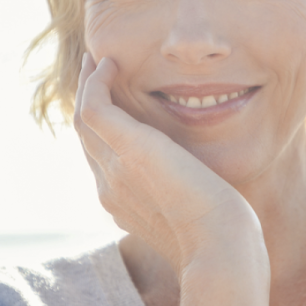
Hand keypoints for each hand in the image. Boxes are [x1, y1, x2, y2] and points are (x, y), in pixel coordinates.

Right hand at [73, 53, 264, 273]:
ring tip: (98, 59)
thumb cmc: (222, 236)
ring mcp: (113, 170)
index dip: (104, 128)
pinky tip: (113, 64)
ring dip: (87, 84)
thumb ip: (186, 197)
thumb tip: (200, 188)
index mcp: (123, 204)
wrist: (219, 246)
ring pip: (83, 118)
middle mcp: (109, 188)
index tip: (114, 101)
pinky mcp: (128, 149)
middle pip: (86, 137)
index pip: (102, 159)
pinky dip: (97, 82)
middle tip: (96, 69)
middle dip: (89, 101)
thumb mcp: (197, 214)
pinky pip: (94, 106)